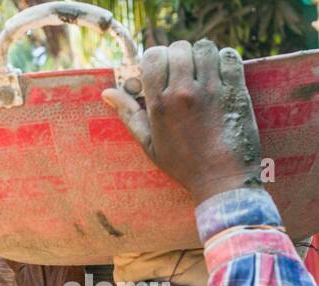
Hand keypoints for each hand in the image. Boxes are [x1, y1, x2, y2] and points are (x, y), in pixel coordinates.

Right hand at [101, 39, 261, 204]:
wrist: (221, 178)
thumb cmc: (183, 165)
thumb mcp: (149, 144)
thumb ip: (129, 115)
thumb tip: (108, 93)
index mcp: (160, 104)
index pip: (153, 57)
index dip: (155, 58)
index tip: (159, 69)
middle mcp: (184, 92)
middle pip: (179, 48)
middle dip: (178, 55)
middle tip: (182, 71)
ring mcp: (212, 89)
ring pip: (205, 48)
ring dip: (202, 55)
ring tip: (202, 70)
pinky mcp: (236, 89)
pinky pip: (229, 56)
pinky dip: (224, 59)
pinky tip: (220, 73)